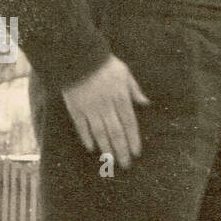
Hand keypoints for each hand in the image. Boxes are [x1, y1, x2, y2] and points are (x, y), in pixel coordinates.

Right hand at [62, 54, 149, 169]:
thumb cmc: (104, 63)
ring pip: (100, 133)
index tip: (136, 153)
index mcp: (120, 98)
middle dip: (122, 150)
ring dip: (106, 148)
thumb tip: (145, 103)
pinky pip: (81, 126)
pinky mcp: (75, 107)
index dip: (133, 140)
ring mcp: (90, 108)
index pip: (130, 124)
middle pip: (116, 133)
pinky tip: (91, 148)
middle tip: (125, 165)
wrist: (79, 56)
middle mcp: (106, 106)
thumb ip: (134, 90)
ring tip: (111, 160)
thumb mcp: (125, 73)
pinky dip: (86, 137)